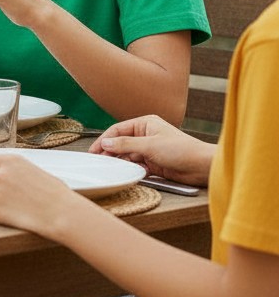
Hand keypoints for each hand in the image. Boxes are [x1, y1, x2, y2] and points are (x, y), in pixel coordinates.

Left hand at [0, 153, 78, 236]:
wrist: (61, 213)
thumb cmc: (56, 195)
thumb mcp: (36, 172)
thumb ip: (18, 172)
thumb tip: (10, 177)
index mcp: (12, 161)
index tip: (1, 180)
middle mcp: (0, 173)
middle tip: (11, 198)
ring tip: (12, 208)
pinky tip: (7, 216)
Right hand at [89, 115, 212, 185]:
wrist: (201, 167)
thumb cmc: (181, 150)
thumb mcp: (150, 145)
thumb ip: (126, 144)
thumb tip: (106, 142)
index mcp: (145, 123)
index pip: (118, 129)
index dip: (105, 139)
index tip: (94, 150)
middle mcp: (146, 135)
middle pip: (121, 143)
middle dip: (110, 151)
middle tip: (98, 162)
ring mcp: (149, 150)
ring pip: (127, 155)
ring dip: (120, 161)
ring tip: (110, 168)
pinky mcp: (153, 163)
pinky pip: (136, 165)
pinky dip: (131, 169)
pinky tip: (127, 172)